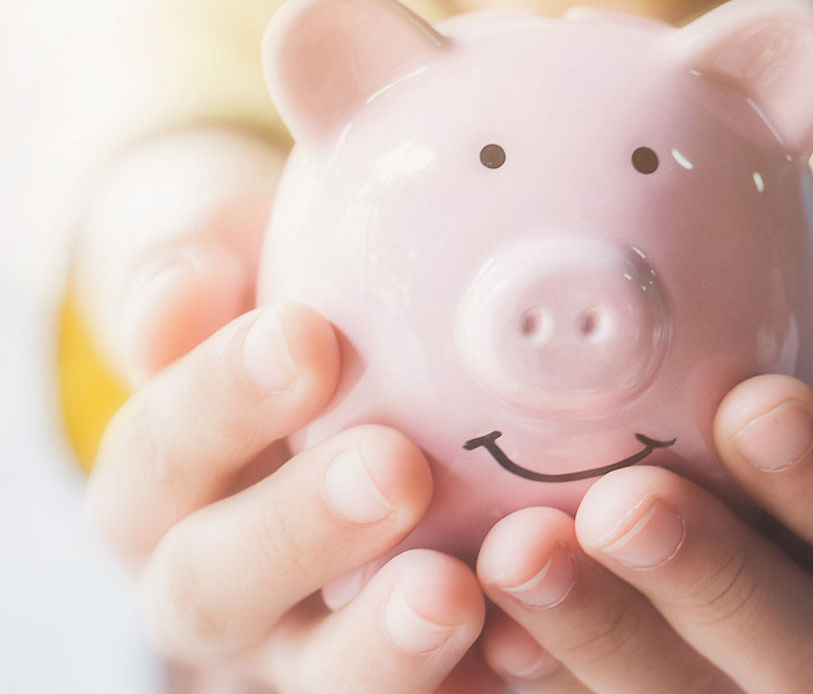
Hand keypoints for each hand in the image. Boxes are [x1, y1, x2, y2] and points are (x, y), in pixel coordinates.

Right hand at [79, 129, 494, 692]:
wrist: (347, 403)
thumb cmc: (300, 324)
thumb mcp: (245, 278)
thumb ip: (201, 277)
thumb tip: (190, 282)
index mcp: (158, 487)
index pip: (161, 451)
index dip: (221, 401)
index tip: (306, 334)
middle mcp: (212, 586)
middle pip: (212, 588)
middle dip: (299, 530)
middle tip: (393, 467)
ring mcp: (303, 649)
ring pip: (319, 678)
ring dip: (383, 643)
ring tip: (453, 590)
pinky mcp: (397, 676)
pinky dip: (483, 679)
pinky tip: (536, 642)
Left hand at [471, 147, 812, 691]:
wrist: (757, 413)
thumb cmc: (809, 347)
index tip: (752, 406)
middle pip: (805, 651)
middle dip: (709, 580)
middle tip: (619, 506)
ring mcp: (746, 675)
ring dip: (601, 634)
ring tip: (515, 554)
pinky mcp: (664, 681)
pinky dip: (541, 671)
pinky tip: (478, 622)